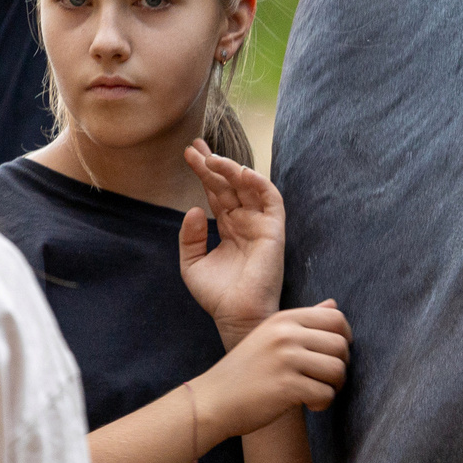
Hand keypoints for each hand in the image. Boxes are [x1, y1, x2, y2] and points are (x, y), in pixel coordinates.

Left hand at [180, 141, 286, 347]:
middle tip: (194, 146)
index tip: (188, 153)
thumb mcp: (192, 264)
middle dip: (212, 164)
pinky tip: (241, 171)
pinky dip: (259, 183)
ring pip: (249, 187)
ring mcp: (260, 225)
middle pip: (229, 185)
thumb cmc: (217, 296)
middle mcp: (246, 222)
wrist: (236, 316)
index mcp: (229, 228)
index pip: (216, 192)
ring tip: (211, 157)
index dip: (203, 172)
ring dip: (232, 169)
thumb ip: (190, 237)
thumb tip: (195, 209)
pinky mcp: (274, 231)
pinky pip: (271, 200)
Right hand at [192, 303, 351, 441]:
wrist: (212, 400)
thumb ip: (302, 321)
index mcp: (284, 319)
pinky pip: (325, 394)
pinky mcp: (286, 386)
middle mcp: (285, 335)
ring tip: (317, 392)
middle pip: (340, 345)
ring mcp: (285, 360)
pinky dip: (322, 404)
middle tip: (325, 379)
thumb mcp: (269, 336)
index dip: (344, 337)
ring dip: (334, 387)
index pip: (335, 318)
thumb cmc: (245, 371)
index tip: (334, 354)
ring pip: (337, 370)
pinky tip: (308, 405)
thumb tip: (333, 304)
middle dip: (341, 365)